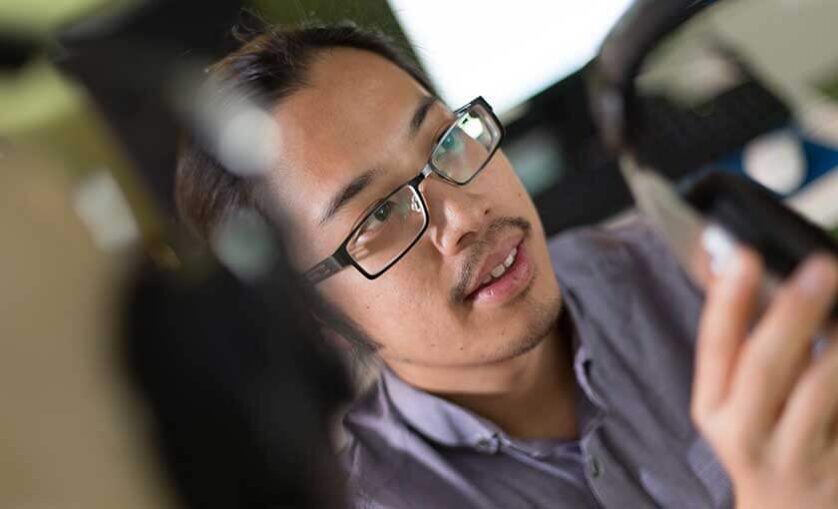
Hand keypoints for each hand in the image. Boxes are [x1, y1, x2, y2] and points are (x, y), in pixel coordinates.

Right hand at [691, 249, 837, 508]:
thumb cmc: (763, 442)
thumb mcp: (736, 401)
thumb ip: (744, 345)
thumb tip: (738, 267)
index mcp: (715, 409)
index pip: (714, 348)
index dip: (728, 301)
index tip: (746, 256)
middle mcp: (747, 435)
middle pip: (765, 367)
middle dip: (793, 313)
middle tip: (821, 266)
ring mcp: (796, 458)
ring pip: (819, 392)